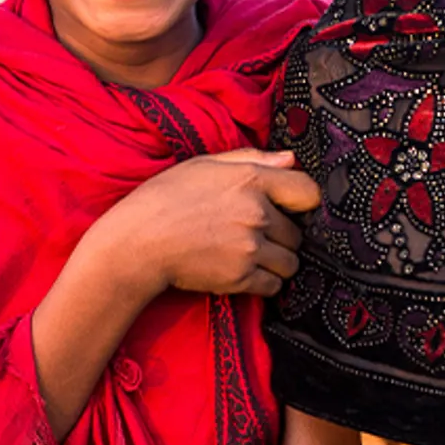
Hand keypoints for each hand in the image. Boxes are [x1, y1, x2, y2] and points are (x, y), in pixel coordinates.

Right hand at [86, 149, 320, 297]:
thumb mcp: (204, 165)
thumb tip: (291, 159)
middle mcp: (256, 214)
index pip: (307, 192)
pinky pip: (273, 286)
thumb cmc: (164, 198)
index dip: (301, 201)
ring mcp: (250, 248)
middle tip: (256, 235)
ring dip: (277, 262)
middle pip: (297, 233)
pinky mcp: (240, 278)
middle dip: (282, 235)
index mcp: (251, 179)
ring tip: (251, 256)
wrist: (137, 242)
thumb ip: (252, 158)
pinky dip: (264, 283)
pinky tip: (244, 272)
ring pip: (290, 262)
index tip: (289, 208)